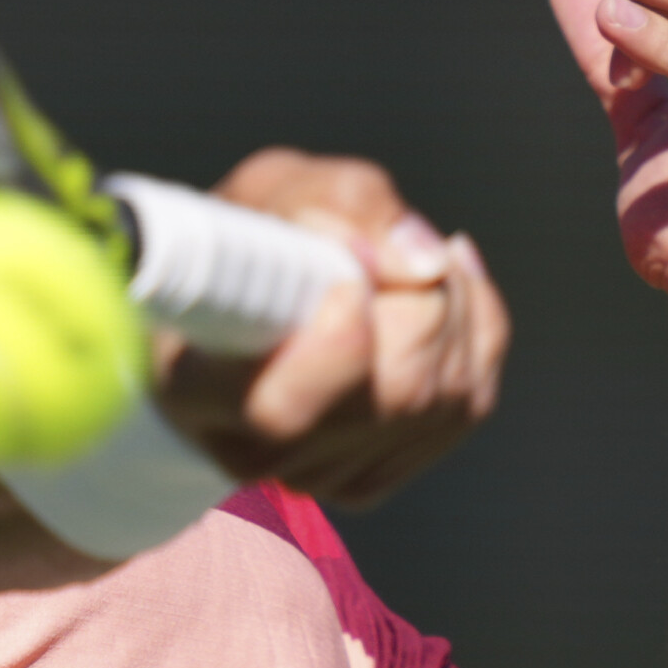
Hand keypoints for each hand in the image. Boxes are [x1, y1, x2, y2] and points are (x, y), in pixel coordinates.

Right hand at [153, 148, 510, 503]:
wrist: (236, 299)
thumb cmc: (247, 241)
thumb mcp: (273, 189)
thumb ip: (341, 206)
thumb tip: (424, 264)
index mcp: (194, 387)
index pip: (281, 410)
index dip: (340, 344)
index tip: (353, 280)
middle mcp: (253, 453)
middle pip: (395, 393)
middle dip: (421, 297)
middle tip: (390, 244)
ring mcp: (317, 477)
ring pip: (445, 395)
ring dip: (452, 302)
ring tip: (407, 258)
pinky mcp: (373, 478)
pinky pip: (471, 401)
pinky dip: (473, 329)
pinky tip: (436, 286)